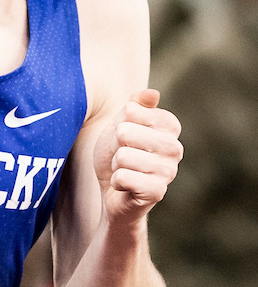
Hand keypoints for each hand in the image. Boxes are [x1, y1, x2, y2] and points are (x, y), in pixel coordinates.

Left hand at [93, 89, 182, 223]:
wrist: (113, 193)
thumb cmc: (117, 154)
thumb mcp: (121, 124)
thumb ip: (135, 106)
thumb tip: (152, 93)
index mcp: (169, 128)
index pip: (133, 111)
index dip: (120, 123)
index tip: (125, 137)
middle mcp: (175, 148)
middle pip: (126, 132)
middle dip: (116, 146)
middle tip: (123, 157)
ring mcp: (168, 171)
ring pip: (123, 156)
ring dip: (116, 165)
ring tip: (125, 171)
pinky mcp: (157, 192)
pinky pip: (123, 177)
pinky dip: (116, 182)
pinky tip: (125, 186)